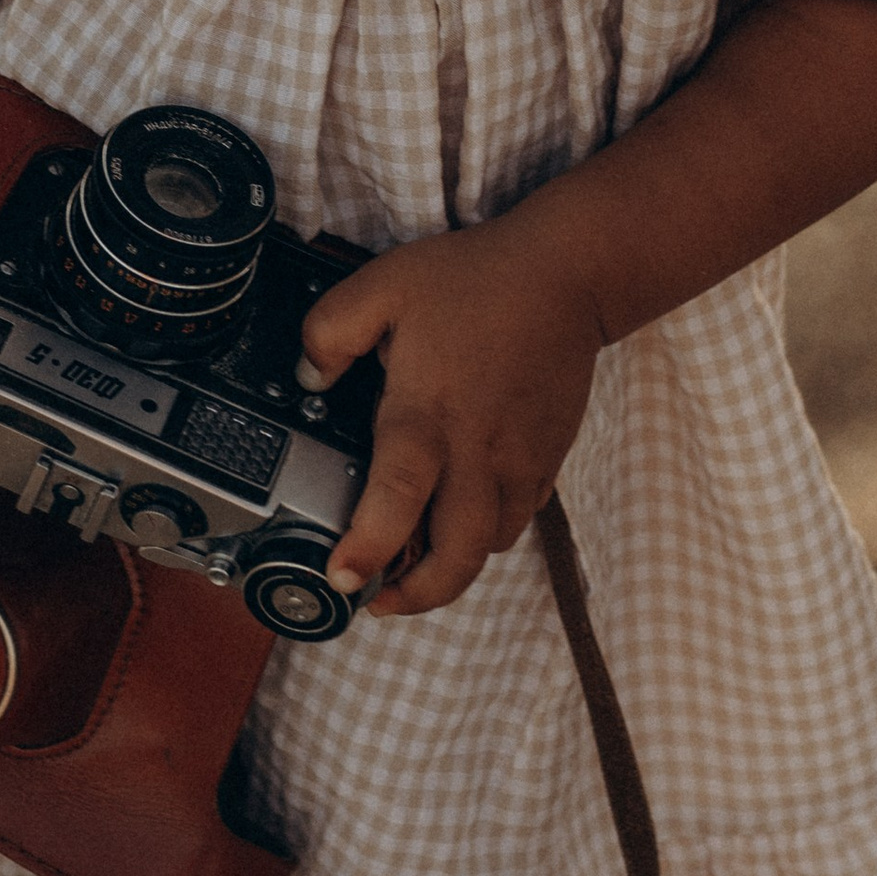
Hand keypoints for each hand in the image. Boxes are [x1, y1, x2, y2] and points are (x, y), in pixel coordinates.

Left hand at [297, 218, 605, 615]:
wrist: (568, 276)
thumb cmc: (475, 279)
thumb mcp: (382, 286)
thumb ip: (330, 331)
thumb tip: (308, 376)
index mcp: (427, 414)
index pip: (396, 498)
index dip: (368, 547)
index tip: (343, 576)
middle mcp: (476, 451)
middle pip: (455, 555)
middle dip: (414, 595)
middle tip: (376, 599)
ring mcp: (518, 462)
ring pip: (489, 547)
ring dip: (450, 571)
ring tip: (413, 571)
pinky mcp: (546, 461)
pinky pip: (516, 520)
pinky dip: (485, 537)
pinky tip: (459, 524)